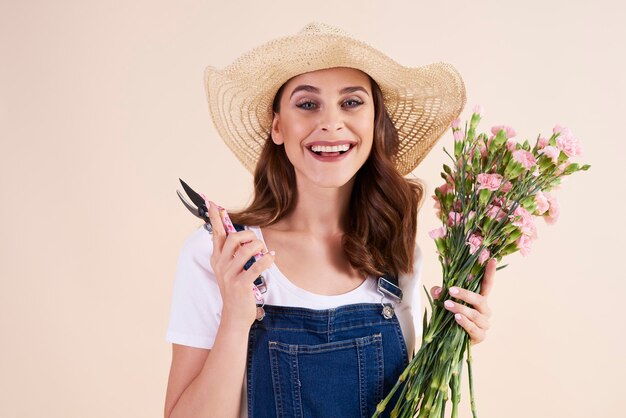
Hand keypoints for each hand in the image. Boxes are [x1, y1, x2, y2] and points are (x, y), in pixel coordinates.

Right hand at [207, 201, 274, 329]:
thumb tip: (241, 235)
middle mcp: (220, 265)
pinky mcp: (240, 285)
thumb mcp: (229, 270)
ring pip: (246, 250)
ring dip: (260, 247)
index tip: (214, 204)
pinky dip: (267, 260)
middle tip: (257, 242)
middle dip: (249, 235)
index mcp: (217, 259)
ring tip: (265, 251)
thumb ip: (232, 253)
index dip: (215, 218)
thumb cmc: (236, 290)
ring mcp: (229, 275)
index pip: (216, 234)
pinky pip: (256, 266)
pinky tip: (271, 258)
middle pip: (234, 238)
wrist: (234, 316)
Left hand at [430, 258, 495, 344]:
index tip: (491, 260)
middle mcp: (485, 311)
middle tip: (451, 290)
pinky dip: (464, 322)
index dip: (490, 273)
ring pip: (475, 314)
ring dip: (461, 308)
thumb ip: (441, 294)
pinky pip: (473, 328)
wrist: (449, 340)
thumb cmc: (449, 317)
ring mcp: (484, 325)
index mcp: (479, 299)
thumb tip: (437, 289)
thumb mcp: (443, 302)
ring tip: (447, 305)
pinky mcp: (480, 336)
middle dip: (466, 294)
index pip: (487, 284)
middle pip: (481, 300)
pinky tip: (456, 318)